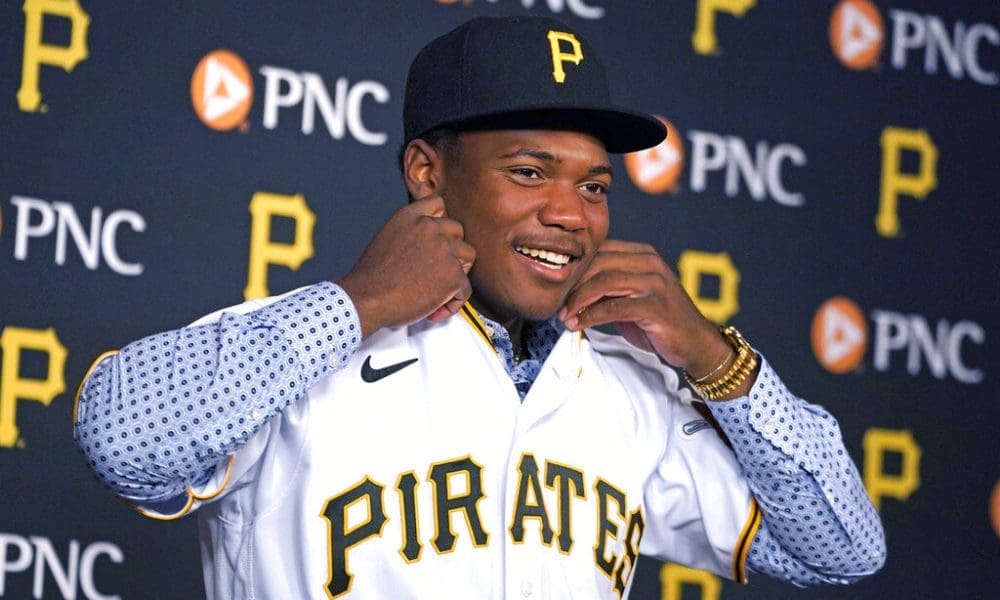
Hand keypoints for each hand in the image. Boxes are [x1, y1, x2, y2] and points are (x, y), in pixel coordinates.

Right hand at [336, 196, 474, 337]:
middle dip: (452, 249)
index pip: (438, 204)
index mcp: (410, 216)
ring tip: (439, 290)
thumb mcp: (387, 238)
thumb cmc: (372, 277)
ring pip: (468, 256)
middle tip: (437, 270)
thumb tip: (425, 246)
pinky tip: (434, 310)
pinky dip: (453, 302)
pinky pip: (465, 289)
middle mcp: (430, 227)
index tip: (436, 239)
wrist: (368, 298)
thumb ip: (410, 233)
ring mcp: (445, 250)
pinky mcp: (453, 275)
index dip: (440, 223)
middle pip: (457, 231)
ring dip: (457, 272)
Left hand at [558, 239, 730, 376]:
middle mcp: (650, 263)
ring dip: (578, 301)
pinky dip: (591, 316)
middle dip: (572, 285)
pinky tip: (579, 325)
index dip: (575, 269)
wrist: (696, 343)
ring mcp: (655, 283)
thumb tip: (569, 292)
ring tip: (564, 317)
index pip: (600, 251)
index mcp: (643, 254)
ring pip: (604, 282)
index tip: (558, 288)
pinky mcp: (656, 306)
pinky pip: (614, 307)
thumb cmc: (659, 322)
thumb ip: (606, 289)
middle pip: (599, 264)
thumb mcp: (630, 298)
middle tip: (556, 305)